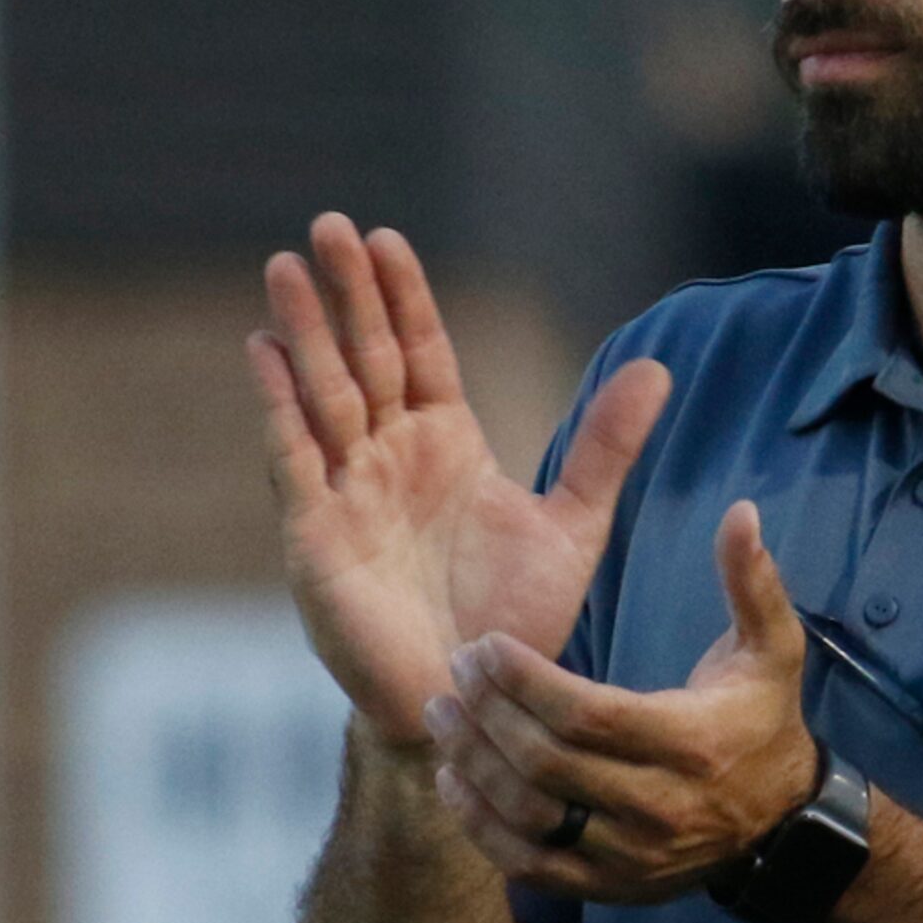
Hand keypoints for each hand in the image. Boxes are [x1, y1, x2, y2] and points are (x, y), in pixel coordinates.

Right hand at [246, 212, 671, 744]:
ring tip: (287, 266)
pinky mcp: (318, 536)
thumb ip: (608, 445)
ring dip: (305, 332)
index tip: (388, 239)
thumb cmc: (514, 616)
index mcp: (447, 446)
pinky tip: (264, 351)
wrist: (473, 698)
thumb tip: (658, 367)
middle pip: (368, 358)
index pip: (421, 353)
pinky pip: (296, 459)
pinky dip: (280, 406)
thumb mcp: (574, 522)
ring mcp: (350, 493)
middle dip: (349, 295)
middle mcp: (391, 458)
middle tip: (330, 224)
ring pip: (325, 395)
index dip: (404, 298)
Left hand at [423, 498, 817, 902]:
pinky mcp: (607, 887)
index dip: (526, 682)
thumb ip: (752, 581)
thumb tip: (741, 510)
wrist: (780, 825)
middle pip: (548, 765)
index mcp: (691, 743)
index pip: (588, 716)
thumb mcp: (773, 648)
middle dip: (489, 714)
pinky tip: (453, 780)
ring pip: (530, 817)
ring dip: (474, 765)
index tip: (485, 645)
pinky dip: (482, 827)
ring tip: (441, 714)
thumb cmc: (764, 720)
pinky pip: (529, 864)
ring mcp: (629, 855)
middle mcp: (657, 807)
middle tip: (453, 670)